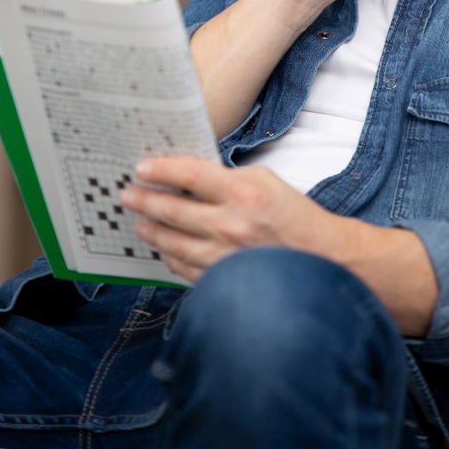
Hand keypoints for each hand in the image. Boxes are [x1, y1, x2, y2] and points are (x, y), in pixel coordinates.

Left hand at [119, 156, 341, 283]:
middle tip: (127, 194)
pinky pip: (185, 268)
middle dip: (145, 200)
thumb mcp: (265, 181)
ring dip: (152, 230)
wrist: (321, 257)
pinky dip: (171, 256)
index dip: (162, 170)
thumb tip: (190, 178)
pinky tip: (165, 248)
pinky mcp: (224, 280)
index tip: (142, 168)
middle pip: (173, 210)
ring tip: (140, 222)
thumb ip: (228, 178)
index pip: (190, 176)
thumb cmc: (294, 215)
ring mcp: (225, 256)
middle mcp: (230, 224)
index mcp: (243, 193)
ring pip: (173, 242)